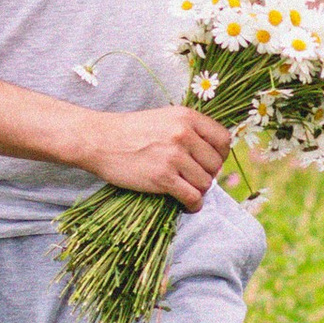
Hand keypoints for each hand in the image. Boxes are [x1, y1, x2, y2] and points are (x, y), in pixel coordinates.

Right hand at [80, 104, 233, 210]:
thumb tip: (212, 152)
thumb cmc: (130, 130)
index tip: (211, 162)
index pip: (223, 139)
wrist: (100, 140)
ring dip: (198, 190)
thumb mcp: (164, 117)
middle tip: (195, 178)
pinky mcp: (163, 177)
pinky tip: (187, 205)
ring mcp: (174, 156)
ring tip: (187, 189)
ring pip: (205, 182)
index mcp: (186, 117)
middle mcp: (184, 134)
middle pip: (215, 164)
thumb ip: (189, 129)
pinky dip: (193, 205)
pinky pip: (192, 196)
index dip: (220, 154)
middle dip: (208, 174)